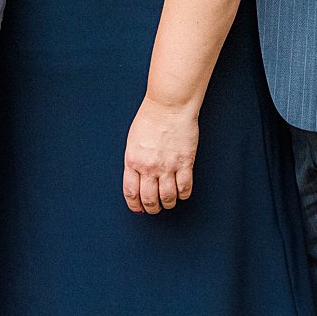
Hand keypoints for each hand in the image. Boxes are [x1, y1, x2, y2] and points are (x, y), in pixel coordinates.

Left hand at [122, 99, 196, 214]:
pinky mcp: (185, 163)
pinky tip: (182, 192)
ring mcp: (168, 166)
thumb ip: (134, 161)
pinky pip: (185, 188)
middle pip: (150, 199)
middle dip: (152, 208)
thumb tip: (137, 179)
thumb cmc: (150, 119)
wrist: (169, 106)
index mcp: (132, 161)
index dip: (135, 205)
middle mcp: (149, 167)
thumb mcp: (133, 141)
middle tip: (154, 208)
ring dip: (168, 203)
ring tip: (168, 202)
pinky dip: (183, 195)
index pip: (131, 192)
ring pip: (168, 198)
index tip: (139, 209)